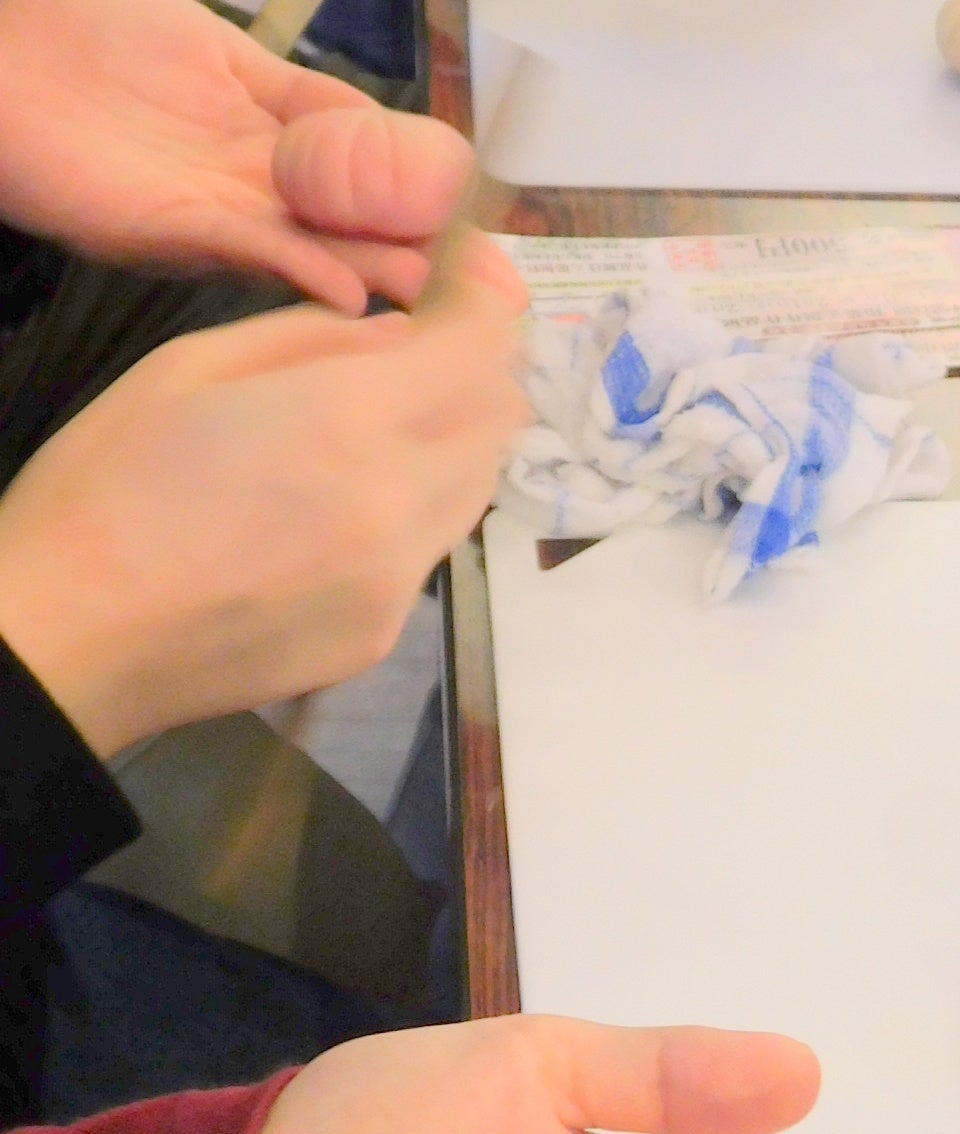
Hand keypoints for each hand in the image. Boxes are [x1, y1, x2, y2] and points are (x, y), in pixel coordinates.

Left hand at [0, 0, 475, 311]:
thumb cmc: (87, 27)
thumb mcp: (223, 46)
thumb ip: (305, 93)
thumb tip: (396, 128)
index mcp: (269, 140)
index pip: (368, 177)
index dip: (426, 200)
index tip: (481, 221)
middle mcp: (252, 189)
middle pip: (355, 229)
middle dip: (424, 256)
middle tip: (493, 287)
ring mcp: (216, 213)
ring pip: (316, 251)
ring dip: (380, 276)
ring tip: (441, 295)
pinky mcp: (171, 230)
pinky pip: (251, 254)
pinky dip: (303, 271)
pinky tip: (352, 287)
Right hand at [0, 250, 529, 757]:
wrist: (75, 634)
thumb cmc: (109, 484)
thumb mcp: (189, 368)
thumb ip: (313, 340)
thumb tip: (403, 334)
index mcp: (349, 421)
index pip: (477, 349)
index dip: (484, 308)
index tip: (469, 286)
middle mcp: (399, 503)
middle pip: (498, 420)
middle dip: (476, 374)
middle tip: (426, 355)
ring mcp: (401, 579)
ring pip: (476, 488)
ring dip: (453, 444)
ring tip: (382, 430)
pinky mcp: (387, 633)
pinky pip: (432, 551)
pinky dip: (415, 513)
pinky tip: (343, 510)